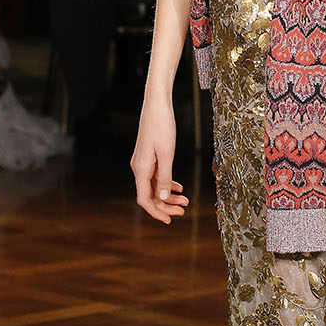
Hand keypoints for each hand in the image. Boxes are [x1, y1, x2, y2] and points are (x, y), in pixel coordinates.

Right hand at [131, 97, 188, 224]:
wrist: (157, 104)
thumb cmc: (162, 126)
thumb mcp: (167, 154)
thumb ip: (164, 177)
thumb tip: (163, 197)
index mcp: (141, 169)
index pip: (145, 199)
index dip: (156, 212)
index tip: (169, 220)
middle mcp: (139, 167)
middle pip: (150, 195)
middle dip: (166, 205)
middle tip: (183, 210)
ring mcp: (143, 162)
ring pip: (154, 186)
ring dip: (168, 195)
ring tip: (185, 200)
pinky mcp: (148, 156)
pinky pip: (156, 176)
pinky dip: (167, 183)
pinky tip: (179, 188)